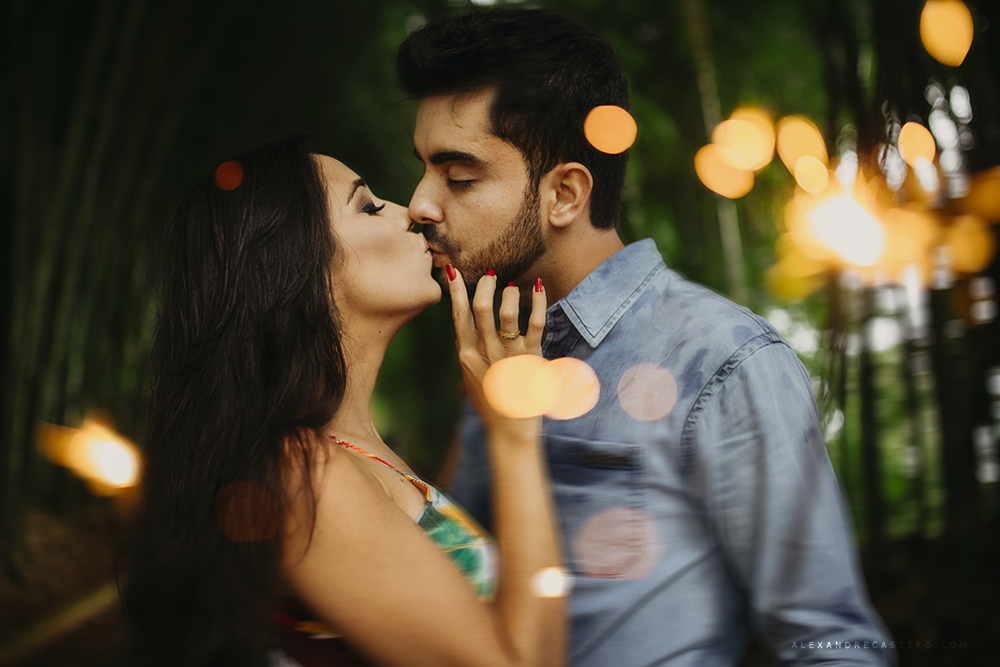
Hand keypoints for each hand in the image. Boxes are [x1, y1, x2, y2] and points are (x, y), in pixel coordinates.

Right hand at [447, 267, 545, 434]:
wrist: (510, 429)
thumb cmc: (491, 401)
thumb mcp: (470, 377)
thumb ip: (465, 352)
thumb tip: (459, 331)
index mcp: (467, 355)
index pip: (458, 316)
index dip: (456, 291)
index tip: (453, 270)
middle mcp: (485, 353)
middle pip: (480, 309)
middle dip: (485, 285)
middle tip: (492, 274)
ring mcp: (508, 356)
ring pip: (506, 314)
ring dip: (509, 294)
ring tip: (513, 287)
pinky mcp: (531, 359)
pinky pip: (534, 324)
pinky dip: (538, 302)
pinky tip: (539, 288)